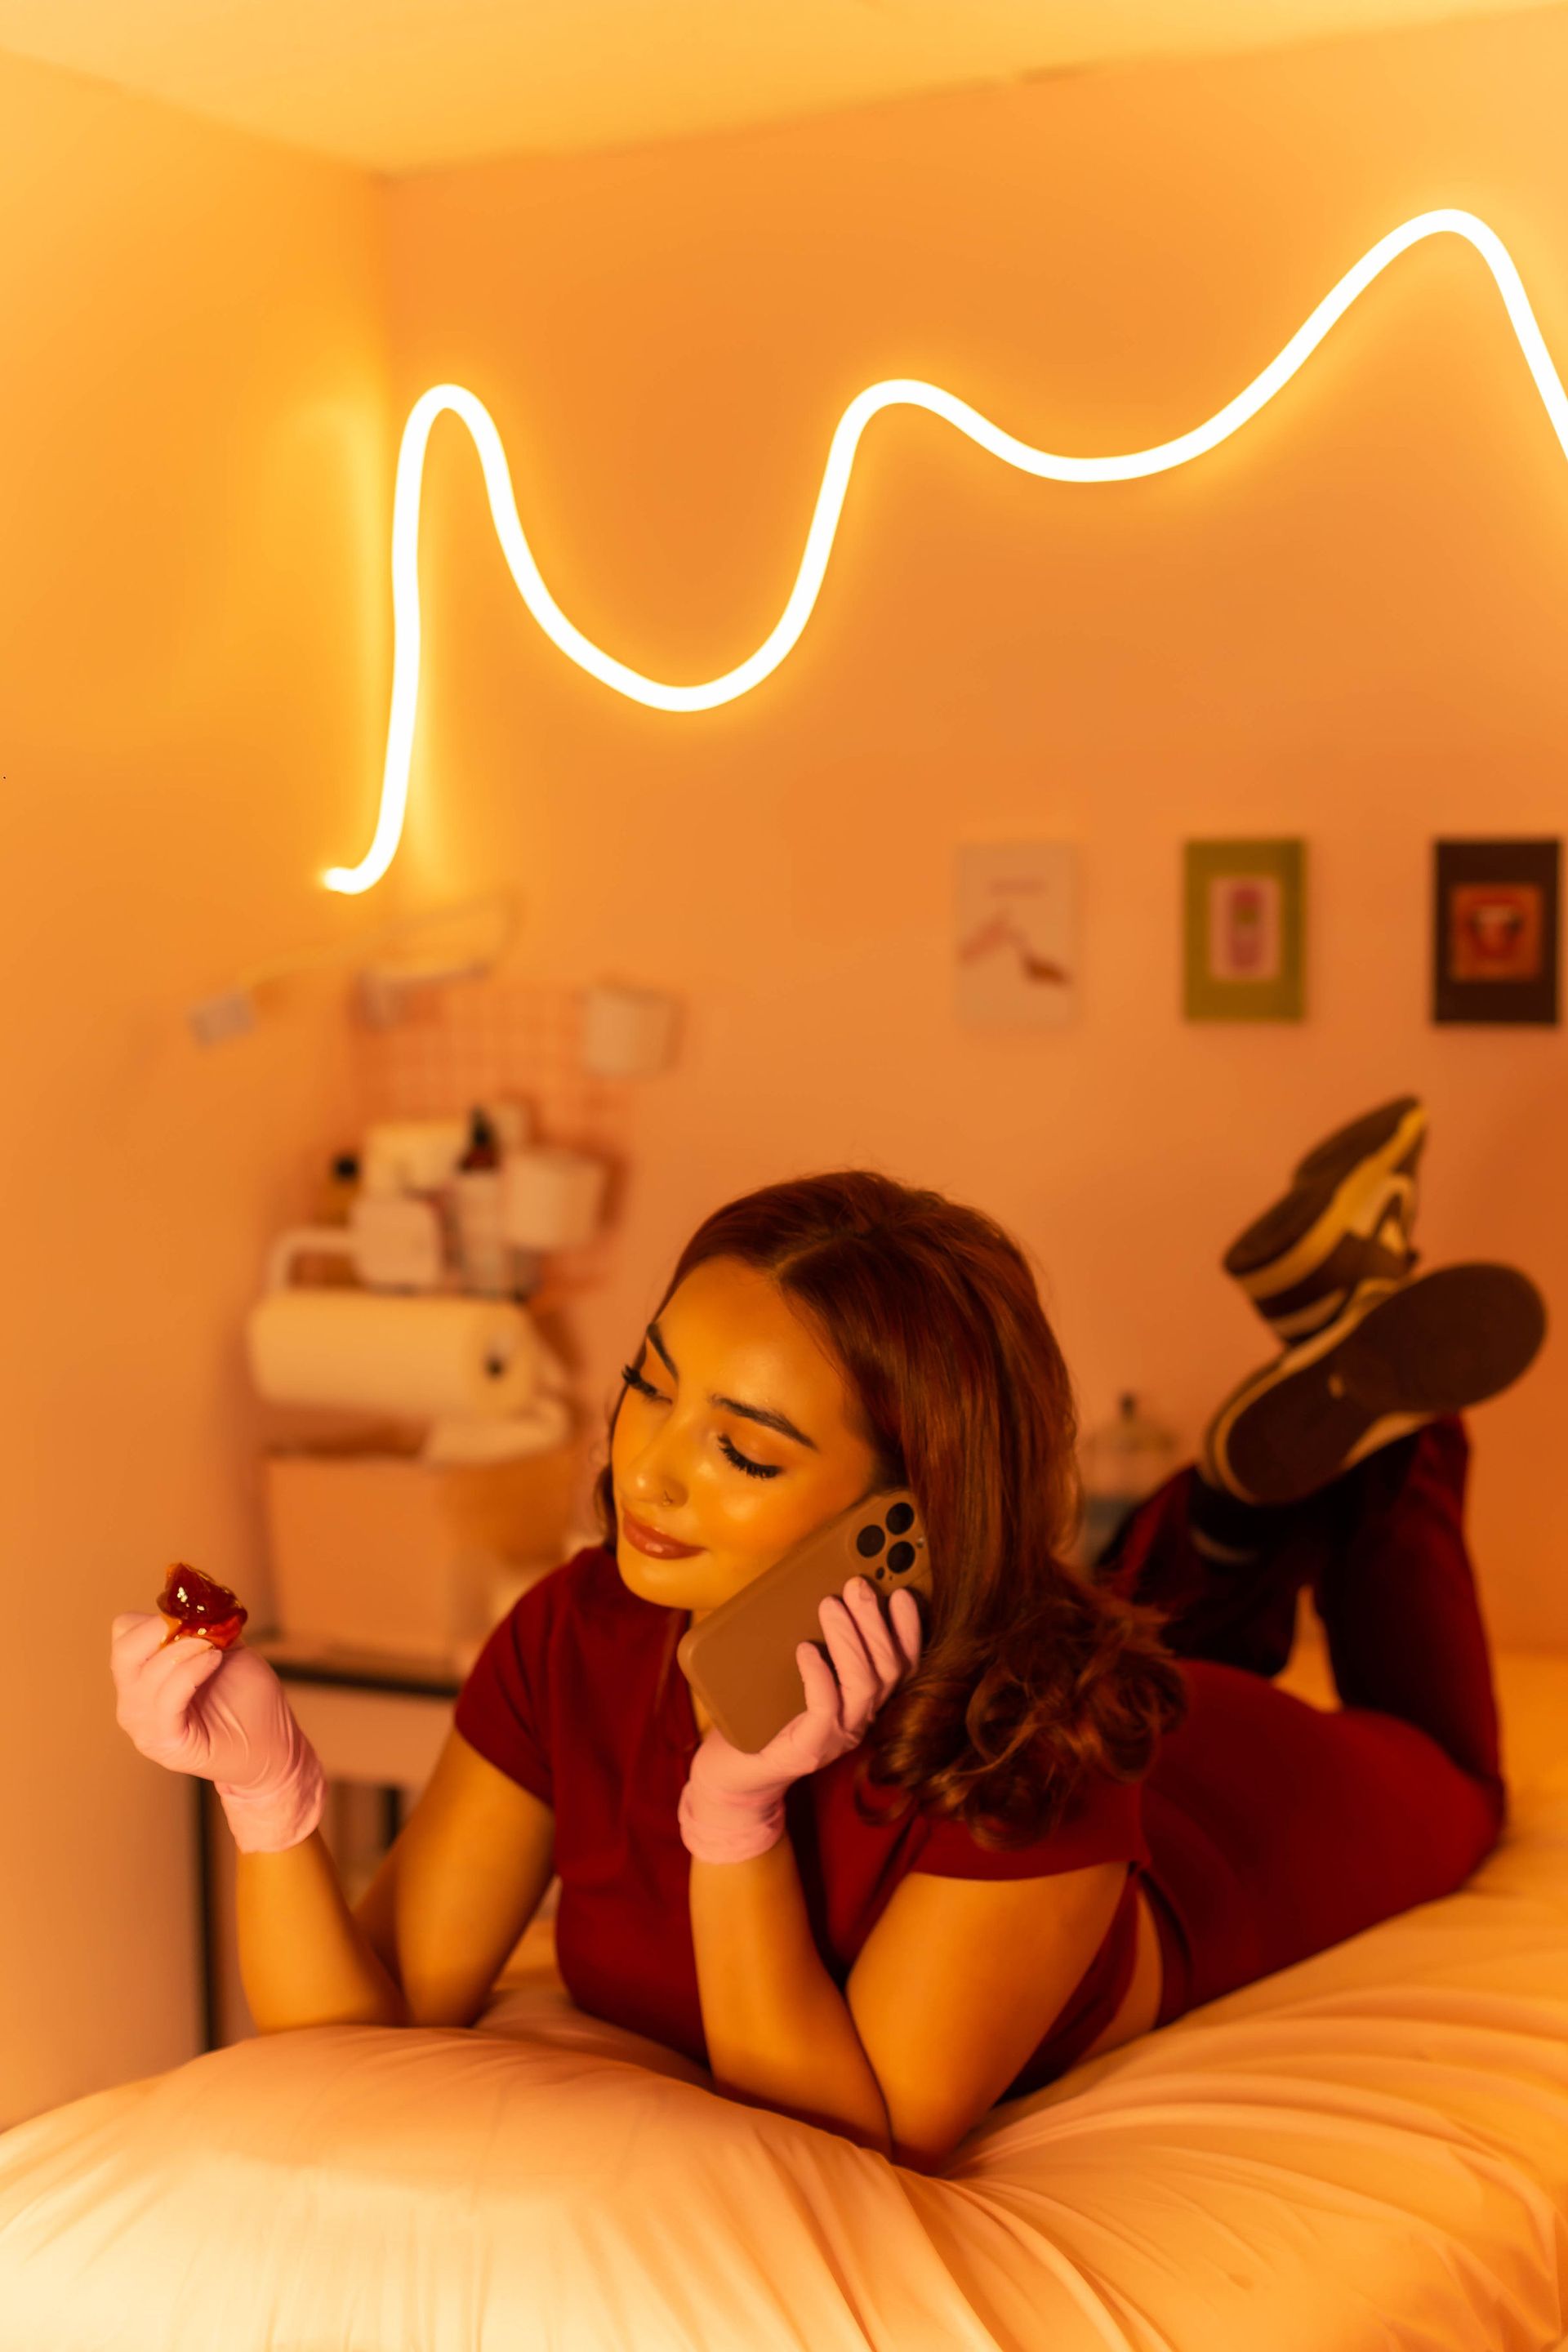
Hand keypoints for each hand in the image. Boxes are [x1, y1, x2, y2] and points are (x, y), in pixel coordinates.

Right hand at [110, 1613, 325, 1853]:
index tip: (189, 1612)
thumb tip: (203, 1597)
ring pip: (144, 1675)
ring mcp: (145, 1727)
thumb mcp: (227, 1649)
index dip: (156, 1616)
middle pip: (124, 1652)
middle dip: (158, 1630)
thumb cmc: (247, 1699)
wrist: (272, 1747)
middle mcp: (133, 1702)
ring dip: (182, 1650)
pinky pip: (165, 1702)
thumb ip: (209, 1625)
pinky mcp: (165, 1744)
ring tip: (213, 1646)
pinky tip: (213, 1661)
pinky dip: (188, 1673)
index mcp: (142, 1676)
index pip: (125, 1632)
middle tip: (192, 1623)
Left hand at [678, 1575, 922, 1864]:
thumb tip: (820, 1592)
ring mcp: (837, 1737)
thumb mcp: (793, 1673)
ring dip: (850, 1640)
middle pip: (888, 1669)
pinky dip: (819, 1675)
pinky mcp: (809, 1750)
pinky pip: (825, 1709)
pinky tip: (804, 1650)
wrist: (733, 1772)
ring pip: (864, 1686)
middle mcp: (859, 1719)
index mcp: (863, 1699)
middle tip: (858, 1585)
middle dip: (876, 1622)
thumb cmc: (764, 1714)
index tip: (902, 1592)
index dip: (908, 1629)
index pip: (902, 1664)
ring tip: (830, 1605)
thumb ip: (814, 1642)